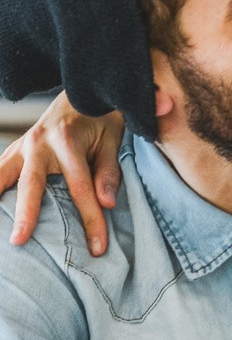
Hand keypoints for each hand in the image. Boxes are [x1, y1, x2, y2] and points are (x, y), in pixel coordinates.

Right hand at [0, 94, 124, 253]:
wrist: (82, 92)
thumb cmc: (101, 120)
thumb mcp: (112, 142)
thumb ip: (109, 173)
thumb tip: (107, 205)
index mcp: (67, 141)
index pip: (80, 188)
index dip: (91, 220)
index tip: (98, 247)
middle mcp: (38, 143)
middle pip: (31, 185)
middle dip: (26, 215)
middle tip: (19, 240)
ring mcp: (21, 145)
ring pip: (1, 175)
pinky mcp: (15, 150)